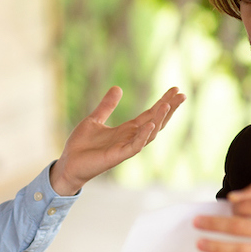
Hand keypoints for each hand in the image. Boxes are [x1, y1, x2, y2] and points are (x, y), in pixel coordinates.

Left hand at [49, 87, 184, 196]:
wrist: (68, 163)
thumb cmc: (81, 145)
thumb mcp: (94, 119)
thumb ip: (107, 106)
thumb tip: (118, 88)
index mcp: (126, 130)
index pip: (149, 114)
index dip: (162, 102)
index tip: (175, 90)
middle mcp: (130, 138)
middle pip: (155, 122)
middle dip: (169, 109)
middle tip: (182, 95)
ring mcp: (126, 148)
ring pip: (149, 133)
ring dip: (159, 119)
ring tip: (168, 105)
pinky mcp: (118, 156)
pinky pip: (135, 146)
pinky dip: (144, 135)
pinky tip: (151, 124)